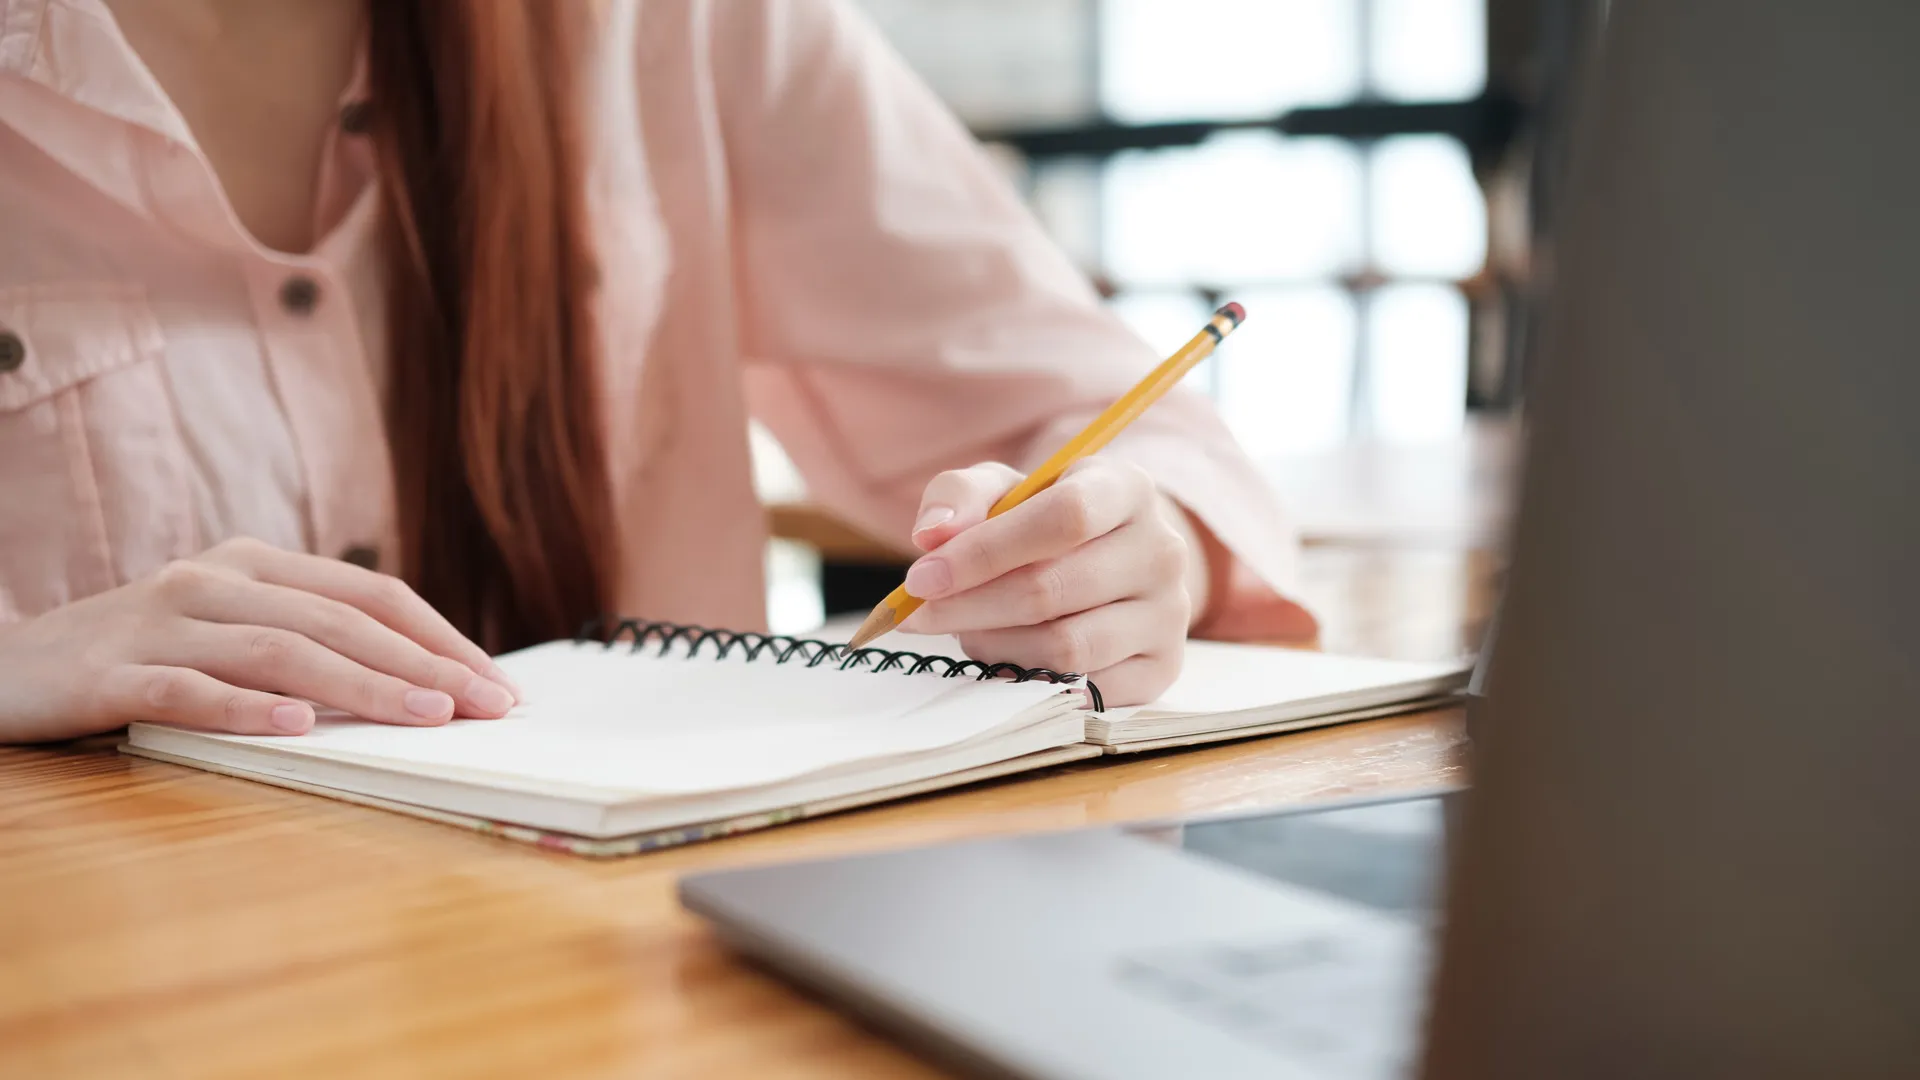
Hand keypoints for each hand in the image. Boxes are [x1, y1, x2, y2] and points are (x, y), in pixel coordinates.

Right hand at [0, 538, 517, 743]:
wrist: (3, 668)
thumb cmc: (139, 658)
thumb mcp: (230, 634)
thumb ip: (309, 646)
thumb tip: (421, 687)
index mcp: (256, 566)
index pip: (372, 594)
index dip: (441, 637)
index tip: (497, 685)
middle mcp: (215, 581)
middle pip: (340, 620)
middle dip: (424, 665)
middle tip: (485, 707)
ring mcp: (162, 622)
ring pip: (281, 651)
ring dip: (362, 685)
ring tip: (423, 716)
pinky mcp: (112, 671)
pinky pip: (189, 690)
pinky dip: (246, 709)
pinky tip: (297, 729)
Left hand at [897, 459, 1203, 705]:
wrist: (1109, 561)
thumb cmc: (1043, 521)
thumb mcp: (1003, 490)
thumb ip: (960, 497)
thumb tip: (932, 535)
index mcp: (1127, 489)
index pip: (1065, 518)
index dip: (986, 551)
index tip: (923, 577)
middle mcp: (1163, 551)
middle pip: (1053, 590)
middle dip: (970, 607)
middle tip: (920, 616)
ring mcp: (1169, 614)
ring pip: (1066, 648)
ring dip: (996, 646)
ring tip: (970, 631)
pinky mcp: (1163, 667)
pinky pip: (1084, 689)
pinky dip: (1030, 680)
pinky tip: (1006, 657)